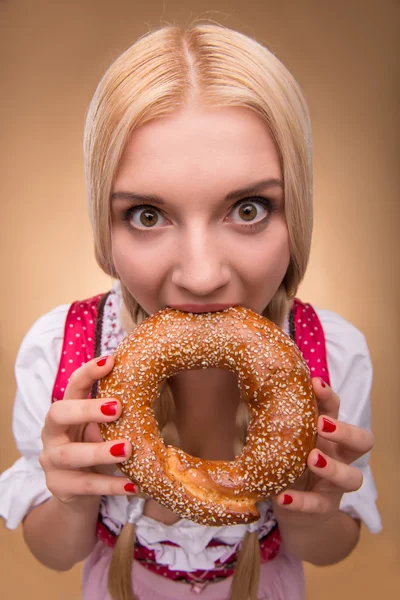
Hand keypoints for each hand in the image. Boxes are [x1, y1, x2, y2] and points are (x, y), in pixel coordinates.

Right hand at [39, 356, 135, 506]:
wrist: (77, 493)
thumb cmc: (96, 449)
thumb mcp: (103, 428)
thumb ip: (116, 412)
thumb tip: (153, 382)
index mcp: (65, 412)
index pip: (72, 386)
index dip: (88, 372)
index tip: (111, 360)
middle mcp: (52, 434)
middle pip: (58, 414)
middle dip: (86, 409)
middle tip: (118, 407)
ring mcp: (51, 462)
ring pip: (70, 454)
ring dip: (99, 450)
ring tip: (127, 449)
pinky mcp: (59, 488)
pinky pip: (84, 486)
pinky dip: (110, 485)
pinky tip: (132, 485)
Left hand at [272, 377, 373, 527]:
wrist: (294, 508)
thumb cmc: (289, 462)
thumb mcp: (285, 439)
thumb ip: (277, 419)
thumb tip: (250, 387)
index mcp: (327, 433)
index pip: (335, 409)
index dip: (329, 396)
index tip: (315, 383)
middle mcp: (338, 456)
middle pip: (362, 441)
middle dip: (345, 431)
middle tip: (322, 425)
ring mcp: (335, 484)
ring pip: (353, 477)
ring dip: (333, 467)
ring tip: (311, 458)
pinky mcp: (323, 507)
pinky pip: (318, 505)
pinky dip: (301, 502)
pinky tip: (283, 496)